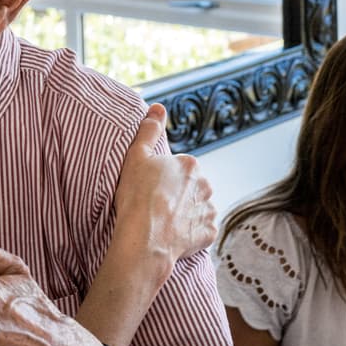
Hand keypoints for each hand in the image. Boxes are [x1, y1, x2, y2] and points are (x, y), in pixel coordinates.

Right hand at [114, 103, 216, 271]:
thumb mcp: (136, 156)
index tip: (149, 189)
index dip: (162, 179)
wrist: (144, 238)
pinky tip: (174, 234)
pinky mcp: (209, 233)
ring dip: (185, 213)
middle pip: (190, 187)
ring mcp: (208, 209)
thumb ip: (149, 130)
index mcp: (190, 164)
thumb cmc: (137, 196)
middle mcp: (205, 184)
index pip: (178, 168)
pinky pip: (202, 230)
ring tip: (163, 222)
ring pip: (197, 207)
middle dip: (177, 195)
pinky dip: (191, 232)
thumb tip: (158, 107)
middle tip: (155, 205)